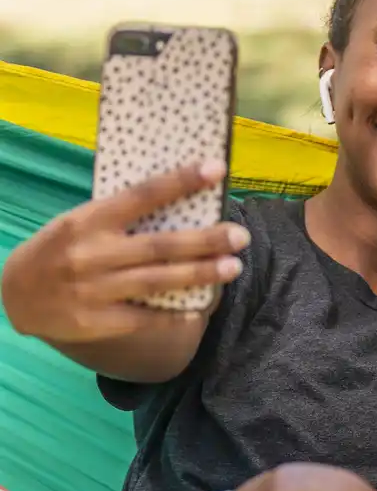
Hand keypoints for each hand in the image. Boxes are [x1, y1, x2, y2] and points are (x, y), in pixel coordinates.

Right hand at [1, 162, 247, 345]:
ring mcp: (96, 290)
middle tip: (239, 235)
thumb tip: (176, 200)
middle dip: (204, 241)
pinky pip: (145, 317)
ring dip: (200, 274)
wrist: (16, 295)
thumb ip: (118, 217)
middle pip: (159, 246)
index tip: (215, 169)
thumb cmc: (59, 250)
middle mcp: (93, 254)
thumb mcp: (78, 223)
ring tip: (233, 267)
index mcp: (88, 220)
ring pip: (158, 281)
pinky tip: (200, 309)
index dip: (180, 182)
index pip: (142, 195)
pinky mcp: (99, 321)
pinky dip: (174, 314)